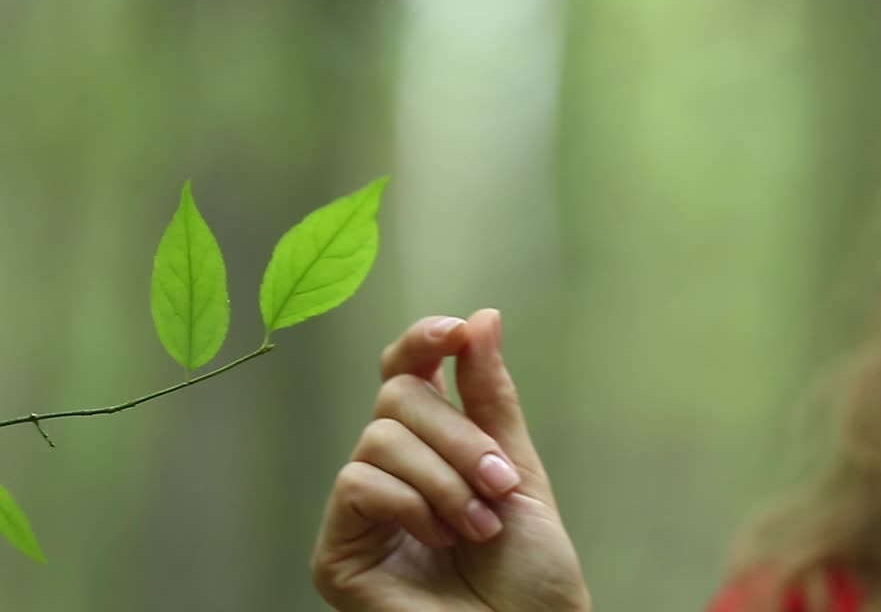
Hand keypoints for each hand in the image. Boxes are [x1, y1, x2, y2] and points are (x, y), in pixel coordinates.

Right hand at [311, 309, 590, 611]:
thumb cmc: (530, 572)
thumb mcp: (519, 469)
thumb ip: (490, 398)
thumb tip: (482, 319)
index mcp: (434, 447)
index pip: (405, 373)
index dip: (421, 343)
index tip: (455, 332)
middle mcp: (391, 472)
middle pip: (396, 397)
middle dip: (459, 436)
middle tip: (499, 483)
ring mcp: (360, 512)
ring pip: (380, 437)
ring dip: (445, 478)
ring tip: (479, 525)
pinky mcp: (337, 553)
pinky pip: (357, 482)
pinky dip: (411, 503)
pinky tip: (439, 539)